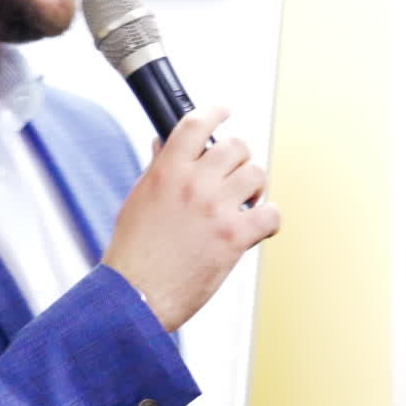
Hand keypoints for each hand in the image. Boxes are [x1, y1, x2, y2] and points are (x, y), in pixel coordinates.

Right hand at [102, 106, 280, 332]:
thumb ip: (157, 170)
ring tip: (243, 202)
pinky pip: (271, 214)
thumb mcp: (138, 200)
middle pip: (236, 146)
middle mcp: (194, 184)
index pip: (197, 124)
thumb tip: (163, 146)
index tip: (225, 111)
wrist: (135, 295)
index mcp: (167, 171)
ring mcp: (217, 209)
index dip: (216, 112)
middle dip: (239, 158)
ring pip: (257, 174)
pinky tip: (257, 226)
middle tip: (234, 174)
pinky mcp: (235, 237)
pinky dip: (269, 219)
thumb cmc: (133, 254)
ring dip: (254, 186)